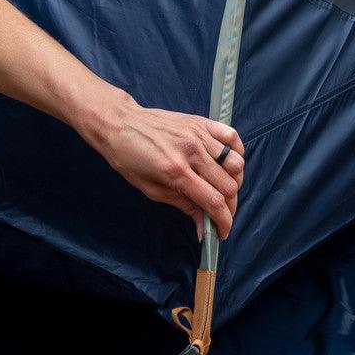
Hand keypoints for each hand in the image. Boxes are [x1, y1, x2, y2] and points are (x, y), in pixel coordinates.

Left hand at [92, 96, 244, 240]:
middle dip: (229, 207)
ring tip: (222, 189)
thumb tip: (202, 224)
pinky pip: (232, 138)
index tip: (222, 232)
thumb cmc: (128, 158)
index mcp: (176, 171)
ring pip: (236, 164)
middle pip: (229, 186)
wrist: (119, 125)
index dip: (223, 222)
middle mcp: (192, 152)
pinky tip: (226, 164)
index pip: (214, 201)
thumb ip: (181, 205)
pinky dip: (236, 153)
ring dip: (234, 182)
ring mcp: (199, 135)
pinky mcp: (201, 122)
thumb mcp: (150, 189)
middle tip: (220, 213)